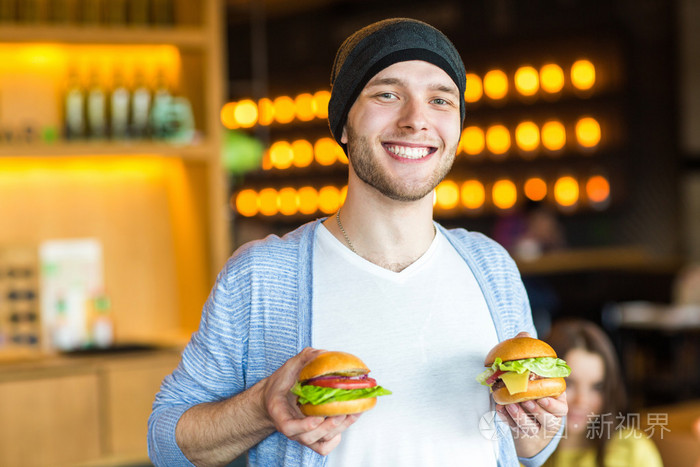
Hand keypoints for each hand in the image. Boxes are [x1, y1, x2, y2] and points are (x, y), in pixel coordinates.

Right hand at [261, 347, 360, 455]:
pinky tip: (344, 421)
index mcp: (280, 413)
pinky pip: (324, 447)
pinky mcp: (312, 438)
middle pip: (309, 437)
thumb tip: (324, 354)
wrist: (275, 399)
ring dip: (337, 428)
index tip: (317, 418)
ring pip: (320, 442)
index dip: (303, 426)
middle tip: (341, 412)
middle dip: (327, 426)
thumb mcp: (288, 368)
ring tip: (351, 413)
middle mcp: (292, 428)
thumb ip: (305, 359)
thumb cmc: (281, 385)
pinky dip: (335, 438)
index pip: (289, 427)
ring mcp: (302, 435)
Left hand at [495, 331, 567, 457]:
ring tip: (511, 405)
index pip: (561, 405)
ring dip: (521, 416)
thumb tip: (524, 333)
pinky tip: (500, 409)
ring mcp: (537, 430)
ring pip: (533, 427)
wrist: (525, 416)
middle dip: (536, 410)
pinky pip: (517, 431)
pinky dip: (508, 420)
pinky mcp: (524, 436)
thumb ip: (529, 355)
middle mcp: (551, 419)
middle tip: (523, 399)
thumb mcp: (532, 375)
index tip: (542, 396)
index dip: (553, 403)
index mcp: (557, 403)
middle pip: (549, 419)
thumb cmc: (531, 391)